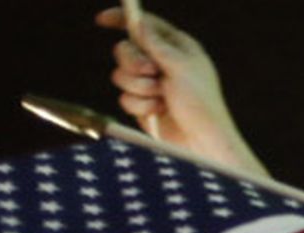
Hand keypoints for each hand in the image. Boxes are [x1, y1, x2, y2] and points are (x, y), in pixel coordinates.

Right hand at [94, 7, 262, 169]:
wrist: (201, 142)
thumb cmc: (200, 103)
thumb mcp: (180, 66)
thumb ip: (155, 44)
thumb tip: (138, 22)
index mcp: (175, 47)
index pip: (144, 24)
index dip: (122, 19)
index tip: (101, 21)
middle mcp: (161, 64)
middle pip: (125, 49)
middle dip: (133, 61)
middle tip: (152, 72)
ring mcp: (150, 86)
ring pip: (121, 76)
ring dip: (140, 87)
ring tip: (162, 98)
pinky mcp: (143, 107)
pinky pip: (125, 99)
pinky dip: (141, 106)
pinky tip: (159, 112)